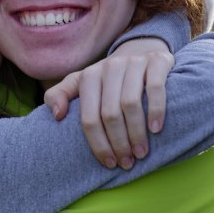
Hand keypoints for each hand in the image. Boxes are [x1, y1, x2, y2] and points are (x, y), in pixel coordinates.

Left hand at [44, 39, 173, 169]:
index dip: (98, 143)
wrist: (140, 49)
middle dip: (118, 143)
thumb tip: (56, 115)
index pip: (89, 117)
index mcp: (88, 77)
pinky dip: (156, 111)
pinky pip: (155, 89)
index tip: (108, 163)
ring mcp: (134, 62)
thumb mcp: (80, 83)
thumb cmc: (107, 78)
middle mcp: (110, 67)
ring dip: (136, 133)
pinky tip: (156, 130)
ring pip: (131, 103)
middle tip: (127, 163)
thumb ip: (59, 95)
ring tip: (141, 153)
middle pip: (110, 113)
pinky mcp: (157, 61)